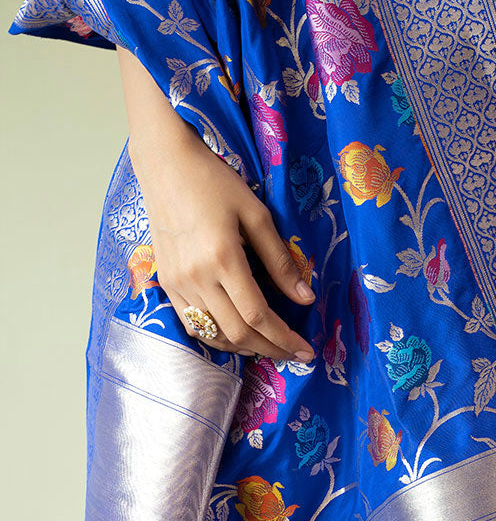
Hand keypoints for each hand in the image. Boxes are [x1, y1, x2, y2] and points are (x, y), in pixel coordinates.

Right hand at [118, 46, 314, 360]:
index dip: (284, 339)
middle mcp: (197, 277)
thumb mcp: (256, 214)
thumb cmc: (214, 182)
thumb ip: (280, 261)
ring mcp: (178, 283)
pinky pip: (194, 325)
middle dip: (271, 349)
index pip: (257, 316)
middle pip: (238, 333)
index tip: (306, 351)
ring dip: (246, 348)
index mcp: (223, 258)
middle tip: (294, 355)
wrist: (164, 165)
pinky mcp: (167, 283)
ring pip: (215, 334)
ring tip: (271, 347)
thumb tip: (305, 299)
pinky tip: (238, 336)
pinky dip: (218, 337)